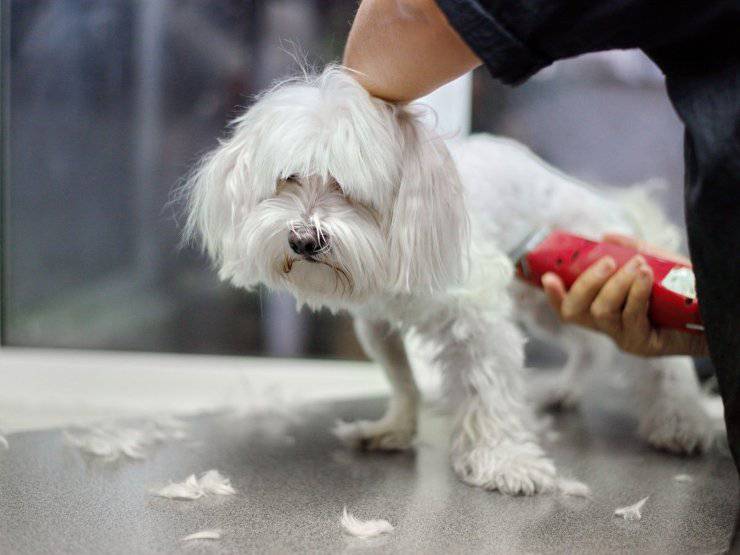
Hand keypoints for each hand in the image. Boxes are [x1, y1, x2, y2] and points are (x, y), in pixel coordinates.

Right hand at [541, 233, 708, 356]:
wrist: (716, 311)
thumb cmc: (684, 289)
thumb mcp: (656, 263)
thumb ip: (632, 250)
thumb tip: (606, 237)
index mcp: (603, 308)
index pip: (568, 306)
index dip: (554, 294)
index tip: (548, 277)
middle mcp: (608, 326)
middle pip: (575, 312)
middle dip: (585, 283)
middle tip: (605, 262)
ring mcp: (623, 337)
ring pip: (601, 312)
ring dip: (615, 284)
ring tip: (637, 265)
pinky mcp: (642, 345)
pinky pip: (630, 317)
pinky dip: (635, 292)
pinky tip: (645, 275)